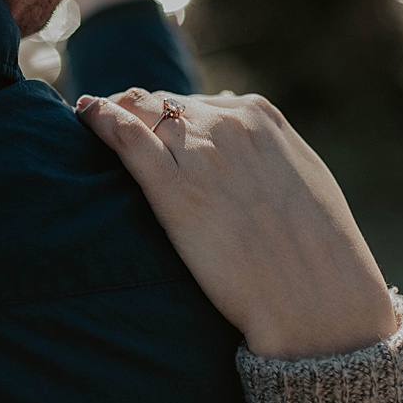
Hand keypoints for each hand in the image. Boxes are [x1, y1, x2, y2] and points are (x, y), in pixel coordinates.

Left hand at [75, 89, 397, 359]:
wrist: (316, 299)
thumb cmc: (317, 249)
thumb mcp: (301, 177)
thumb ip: (267, 147)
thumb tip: (234, 119)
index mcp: (260, 118)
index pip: (197, 104)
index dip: (168, 115)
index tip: (150, 125)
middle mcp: (228, 125)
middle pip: (163, 105)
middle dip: (137, 110)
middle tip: (110, 118)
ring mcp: (200, 156)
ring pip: (141, 113)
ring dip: (114, 111)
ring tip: (91, 116)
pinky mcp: (175, 192)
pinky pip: (126, 139)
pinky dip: (101, 120)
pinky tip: (86, 115)